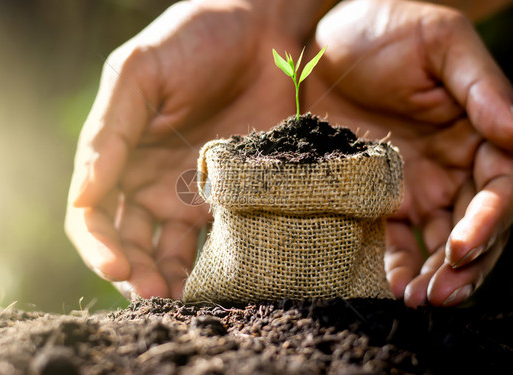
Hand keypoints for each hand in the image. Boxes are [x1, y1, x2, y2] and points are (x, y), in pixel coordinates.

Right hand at [65, 0, 330, 298]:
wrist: (263, 29)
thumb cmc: (194, 41)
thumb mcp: (139, 72)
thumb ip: (109, 131)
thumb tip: (83, 195)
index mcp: (118, 155)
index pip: (92, 214)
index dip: (97, 245)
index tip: (116, 267)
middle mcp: (148, 181)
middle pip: (129, 243)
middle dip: (134, 273)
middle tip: (154, 295)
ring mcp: (189, 191)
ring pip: (169, 251)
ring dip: (170, 279)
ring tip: (182, 300)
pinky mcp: (232, 196)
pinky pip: (216, 239)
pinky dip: (212, 265)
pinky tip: (217, 282)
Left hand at [306, 0, 512, 306]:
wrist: (316, 43)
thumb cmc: (384, 30)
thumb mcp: (440, 43)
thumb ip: (482, 88)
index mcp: (478, 133)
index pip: (499, 189)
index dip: (490, 223)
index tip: (465, 247)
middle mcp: (451, 166)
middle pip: (472, 226)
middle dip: (464, 265)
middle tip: (443, 295)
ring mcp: (412, 184)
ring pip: (436, 241)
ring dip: (434, 274)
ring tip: (421, 301)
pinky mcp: (373, 194)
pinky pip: (392, 236)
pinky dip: (397, 262)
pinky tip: (394, 285)